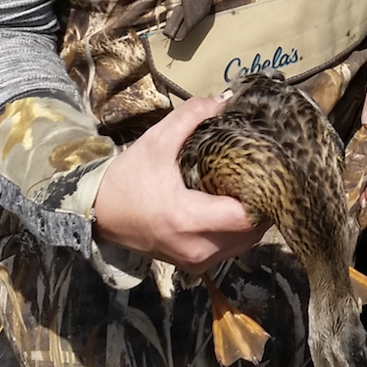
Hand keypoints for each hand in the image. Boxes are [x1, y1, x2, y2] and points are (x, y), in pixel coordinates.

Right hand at [91, 94, 264, 272]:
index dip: (263, 192)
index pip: (246, 216)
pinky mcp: (194, 265)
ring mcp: (197, 262)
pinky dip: (239, 231)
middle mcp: (197, 248)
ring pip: (245, 243)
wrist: (100, 214)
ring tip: (252, 187)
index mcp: (188, 218)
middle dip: (263, 203)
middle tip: (264, 173)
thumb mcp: (157, 141)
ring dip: (253, 219)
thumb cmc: (129, 178)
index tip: (267, 167)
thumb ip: (192, 116)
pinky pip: (231, 250)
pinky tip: (235, 206)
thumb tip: (226, 100)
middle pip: (252, 231)